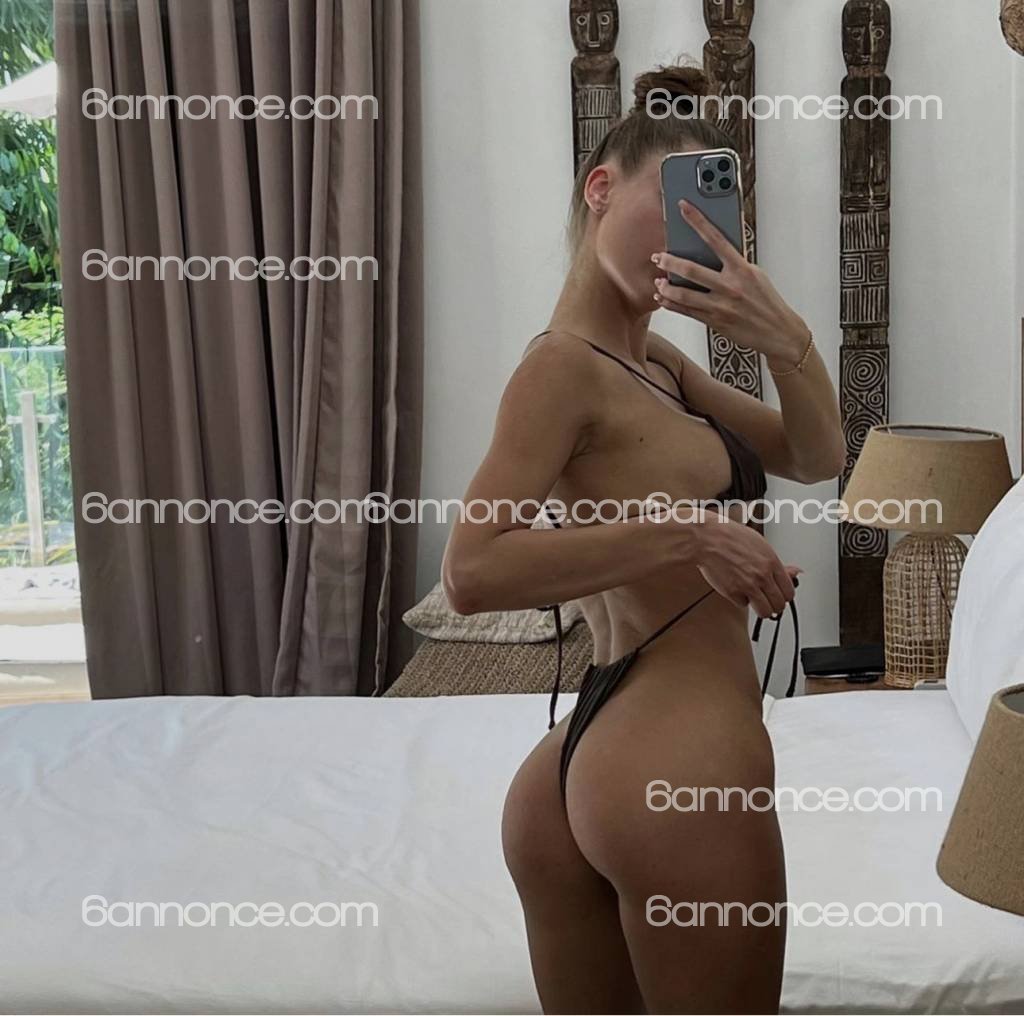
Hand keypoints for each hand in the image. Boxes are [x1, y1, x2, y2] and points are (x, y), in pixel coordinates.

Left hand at [652, 199, 810, 369]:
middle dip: (670, 262)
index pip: (716, 238)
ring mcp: (720, 305)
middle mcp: (729, 286)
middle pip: (691, 269)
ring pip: (684, 294)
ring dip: (666, 287)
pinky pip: (686, 311)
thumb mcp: (755, 275)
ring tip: (658, 281)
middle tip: (658, 257)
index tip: (683, 207)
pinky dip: (671, 304)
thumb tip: (712, 253)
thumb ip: (734, 264)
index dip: (697, 221)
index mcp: (742, 269)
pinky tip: (663, 299)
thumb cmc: (767, 302)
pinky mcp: (714, 321)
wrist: (778, 333)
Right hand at [691, 511, 801, 618]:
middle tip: (767, 600)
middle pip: (779, 605)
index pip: (789, 592)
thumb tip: (795, 572)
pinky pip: (743, 605)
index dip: (784, 596)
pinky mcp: (732, 592)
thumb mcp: (761, 545)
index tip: (779, 596)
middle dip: (774, 605)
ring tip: (755, 600)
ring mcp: (748, 585)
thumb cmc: (730, 537)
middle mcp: (762, 575)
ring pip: (765, 612)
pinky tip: (737, 589)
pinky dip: (740, 600)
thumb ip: (779, 563)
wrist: (707, 538)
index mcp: (772, 562)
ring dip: (761, 608)